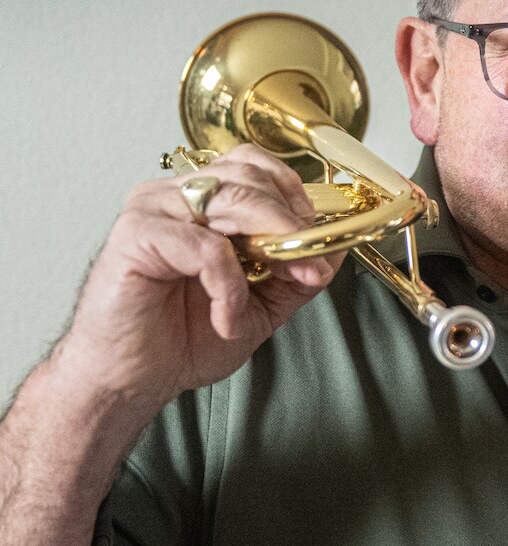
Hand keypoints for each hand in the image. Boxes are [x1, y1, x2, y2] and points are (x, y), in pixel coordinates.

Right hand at [60, 146, 342, 413]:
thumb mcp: (261, 304)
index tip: (323, 240)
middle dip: (294, 223)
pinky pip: (206, 246)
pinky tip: (226, 317)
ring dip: (273, 244)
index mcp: (203, 201)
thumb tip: (336, 249)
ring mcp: (153, 209)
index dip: (297, 197)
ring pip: (233, 199)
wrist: (132, 378)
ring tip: (281, 284)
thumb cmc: (181, 337)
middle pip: (251, 177)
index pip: (257, 167)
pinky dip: (229, 285)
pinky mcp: (136, 234)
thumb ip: (295, 274)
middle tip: (311, 267)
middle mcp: (176, 196)